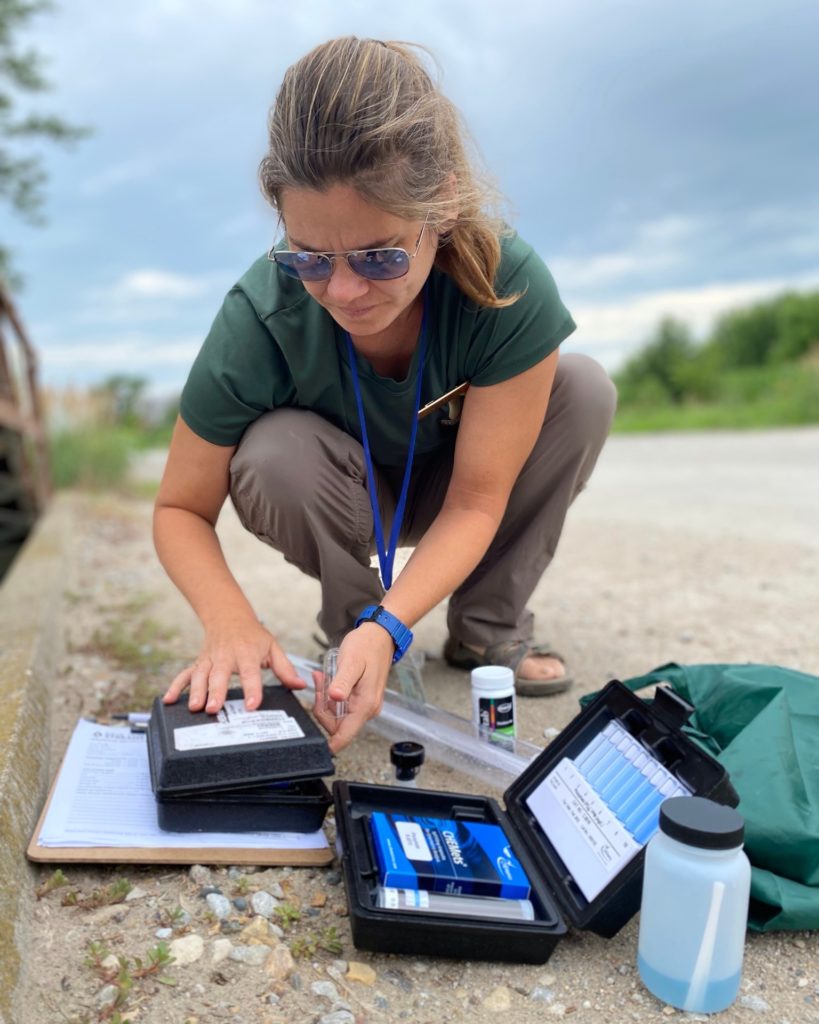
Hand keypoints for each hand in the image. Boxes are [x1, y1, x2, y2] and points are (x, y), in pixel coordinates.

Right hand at [163, 618, 304, 713]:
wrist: (228, 616)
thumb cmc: (253, 636)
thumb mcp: (272, 647)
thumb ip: (286, 668)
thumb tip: (301, 685)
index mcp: (247, 653)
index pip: (251, 673)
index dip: (252, 689)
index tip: (252, 705)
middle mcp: (226, 656)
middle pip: (220, 675)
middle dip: (216, 691)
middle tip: (214, 709)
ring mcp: (210, 660)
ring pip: (201, 675)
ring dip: (196, 691)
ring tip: (195, 708)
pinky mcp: (198, 663)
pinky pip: (185, 674)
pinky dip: (176, 686)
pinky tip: (169, 700)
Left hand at [313, 623, 393, 752]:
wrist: (380, 635)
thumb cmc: (367, 646)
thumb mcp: (351, 662)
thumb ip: (342, 682)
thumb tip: (335, 699)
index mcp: (365, 705)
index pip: (345, 736)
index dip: (329, 744)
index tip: (315, 742)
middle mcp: (367, 709)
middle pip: (336, 726)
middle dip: (322, 708)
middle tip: (319, 684)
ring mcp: (364, 705)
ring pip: (336, 716)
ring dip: (325, 700)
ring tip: (324, 677)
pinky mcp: (361, 700)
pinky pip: (341, 706)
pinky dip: (331, 696)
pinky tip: (329, 680)